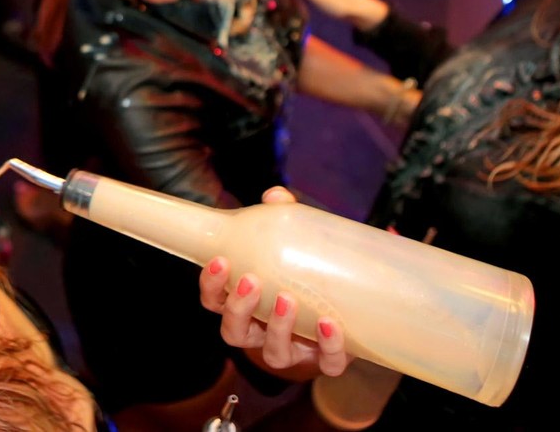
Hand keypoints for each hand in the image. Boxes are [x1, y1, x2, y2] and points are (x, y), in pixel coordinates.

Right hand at [199, 187, 350, 377]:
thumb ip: (281, 219)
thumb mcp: (290, 243)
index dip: (211, 285)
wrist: (348, 305)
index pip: (214, 301)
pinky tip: (329, 324)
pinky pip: (325, 363)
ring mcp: (293, 349)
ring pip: (274, 353)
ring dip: (277, 328)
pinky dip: (327, 347)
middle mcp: (261, 332)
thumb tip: (276, 196)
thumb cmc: (303, 270)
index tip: (220, 260)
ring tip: (287, 299)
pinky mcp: (325, 360)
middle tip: (251, 280)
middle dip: (238, 308)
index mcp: (245, 304)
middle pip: (234, 332)